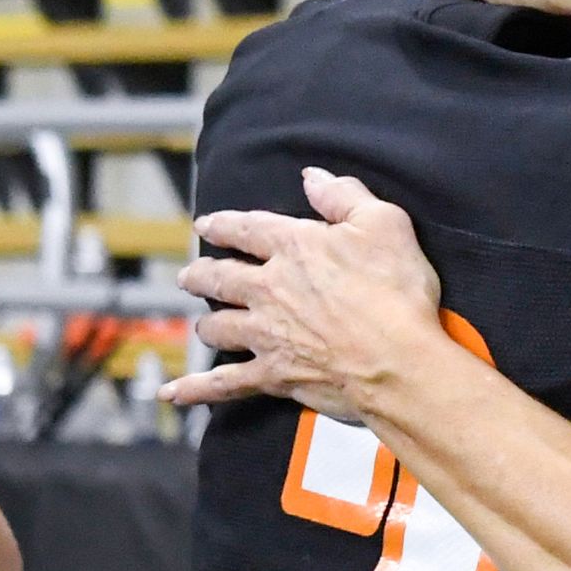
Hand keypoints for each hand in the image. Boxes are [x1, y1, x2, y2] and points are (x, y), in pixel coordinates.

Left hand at [169, 170, 453, 415]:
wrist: (398, 362)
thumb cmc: (397, 293)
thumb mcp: (384, 224)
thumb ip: (344, 196)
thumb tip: (312, 177)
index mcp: (294, 247)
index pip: (246, 229)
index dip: (223, 225)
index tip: (206, 224)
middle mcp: (269, 288)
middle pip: (218, 277)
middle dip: (200, 275)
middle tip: (189, 275)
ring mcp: (266, 334)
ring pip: (218, 326)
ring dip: (208, 324)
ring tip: (204, 324)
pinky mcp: (272, 374)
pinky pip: (223, 383)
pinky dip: (195, 389)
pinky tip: (172, 392)